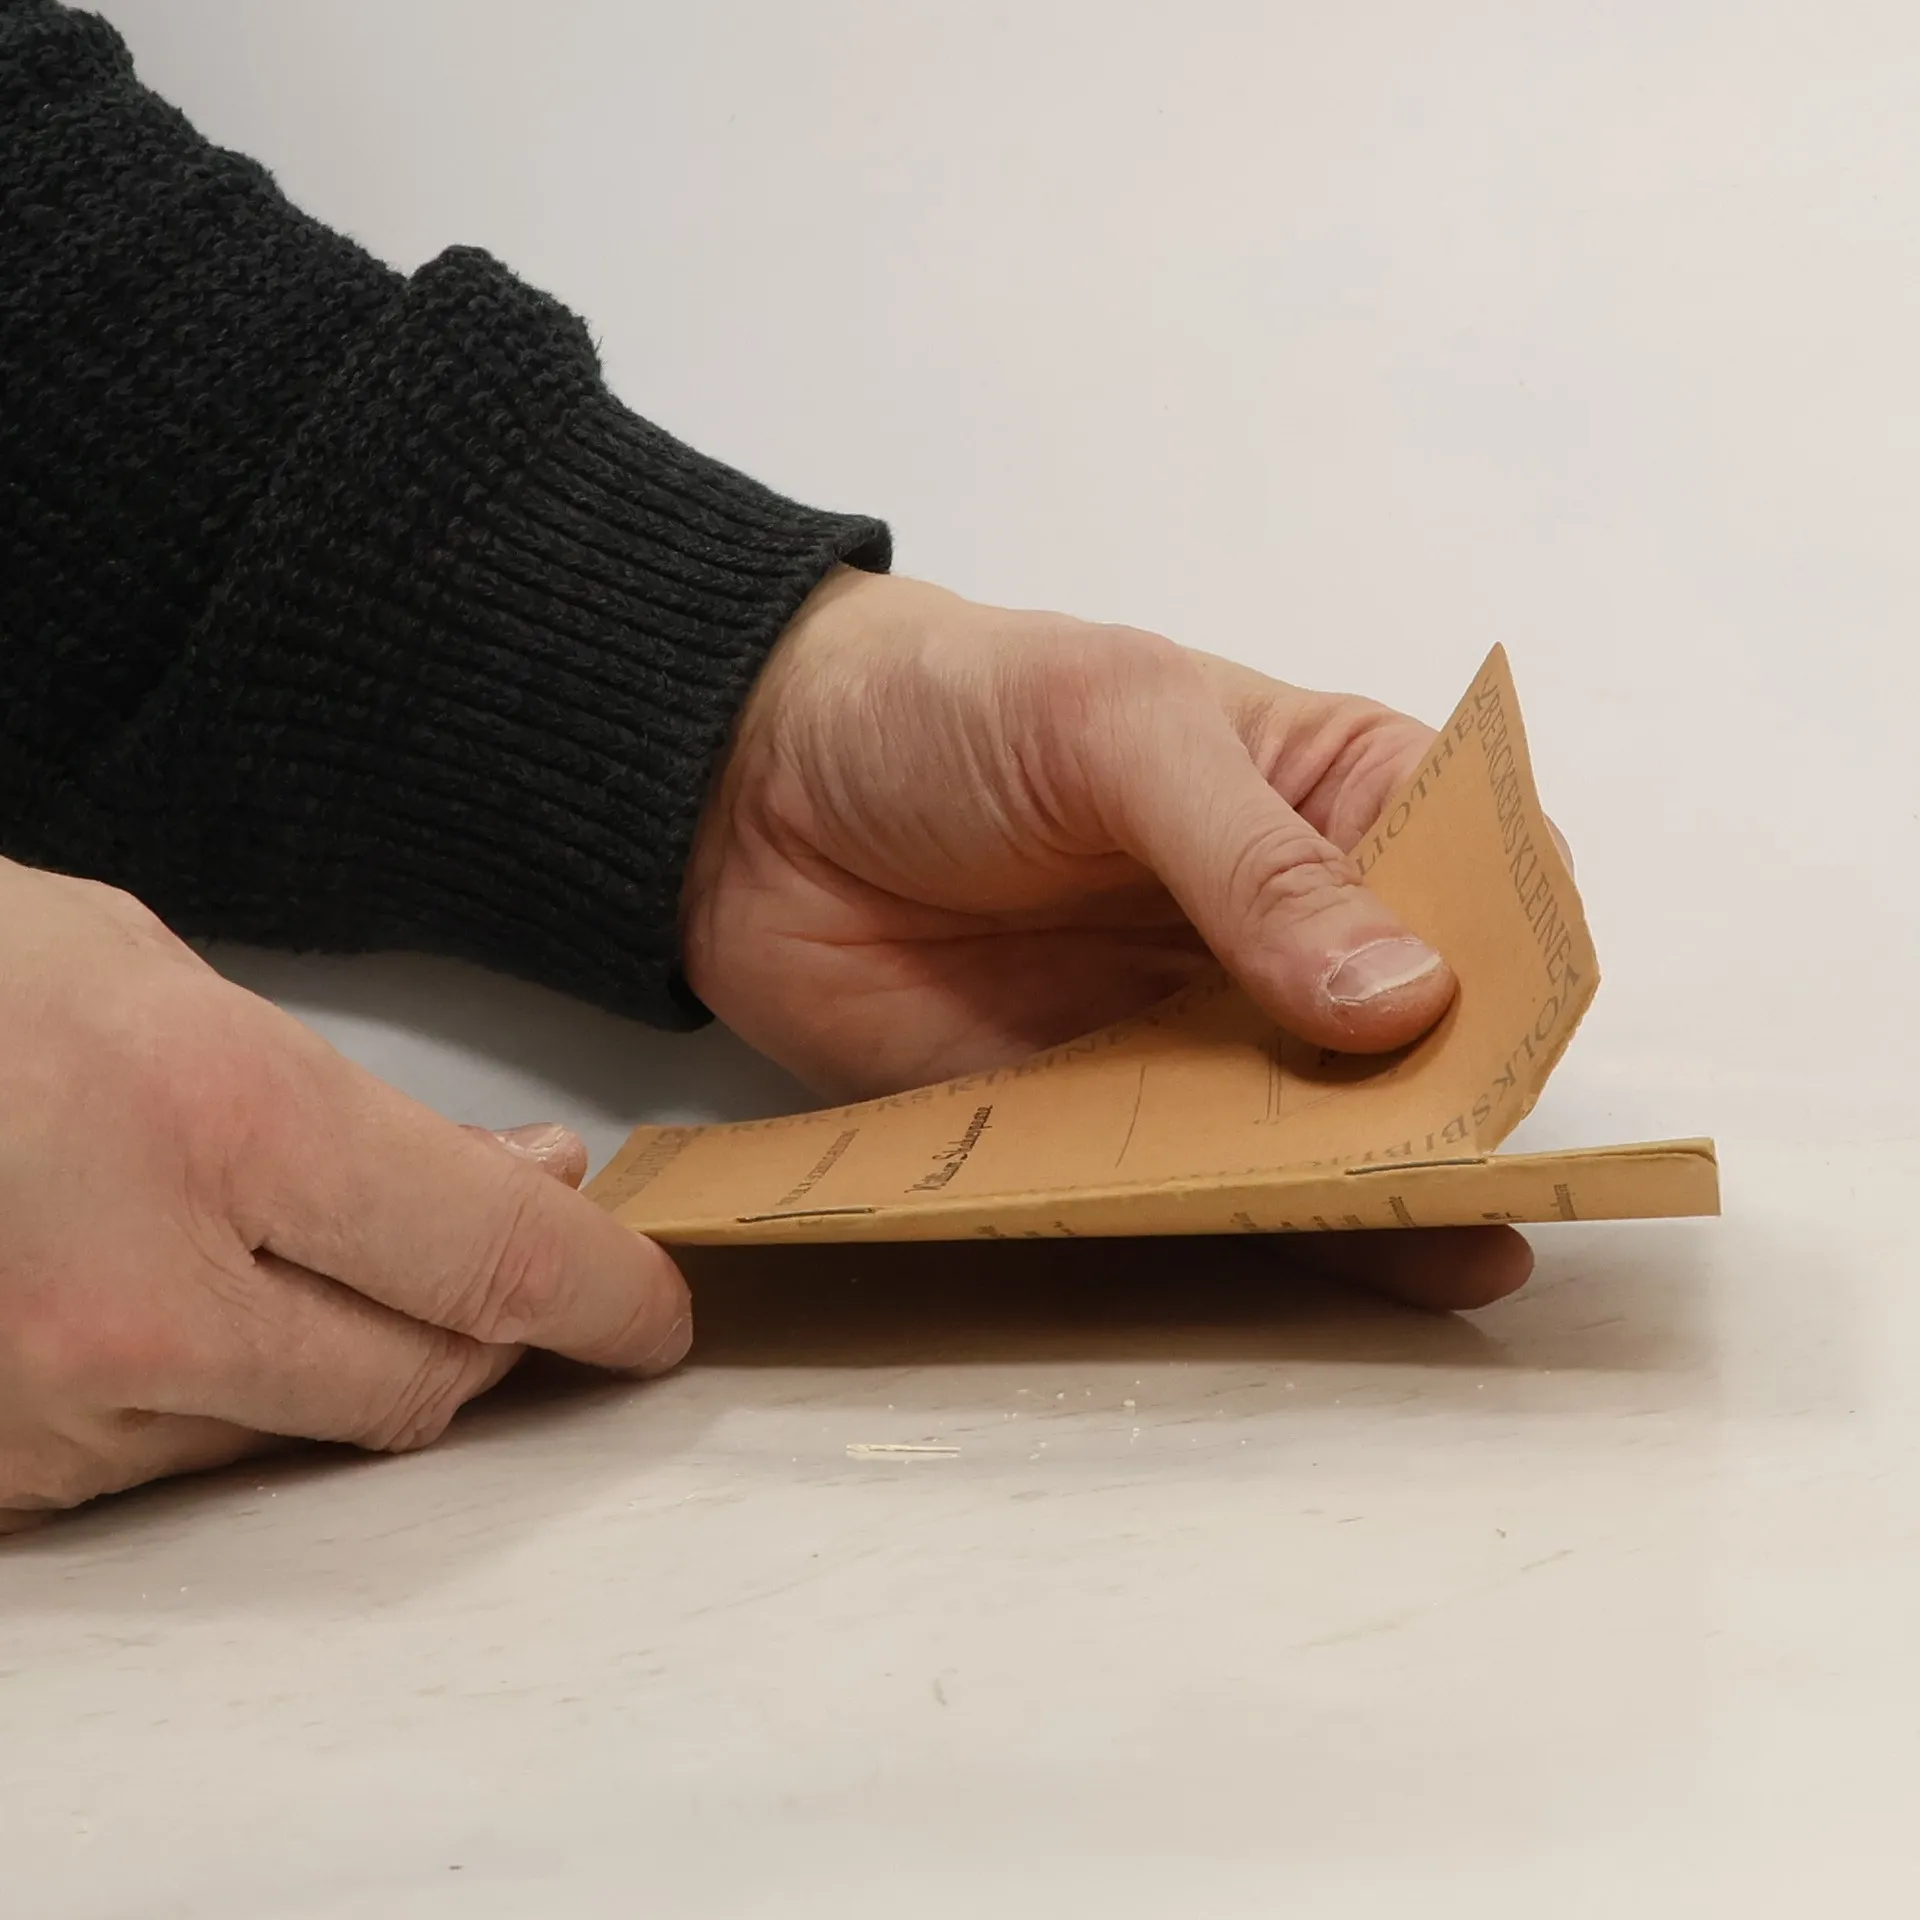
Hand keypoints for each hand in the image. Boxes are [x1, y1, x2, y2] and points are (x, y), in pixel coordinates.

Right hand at [0, 860, 690, 1529]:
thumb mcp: (169, 986)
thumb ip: (360, 1107)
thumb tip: (521, 1179)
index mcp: (217, 1130)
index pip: (495, 1261)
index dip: (607, 1293)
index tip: (654, 1310)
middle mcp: (139, 1301)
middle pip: (423, 1381)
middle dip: (497, 1334)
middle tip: (514, 1267)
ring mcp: (52, 1412)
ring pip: (303, 1429)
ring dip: (360, 1353)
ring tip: (323, 1250)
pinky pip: (183, 1457)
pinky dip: (237, 1390)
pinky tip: (213, 1299)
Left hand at [685, 570, 1531, 1310]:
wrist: (752, 798)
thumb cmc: (947, 708)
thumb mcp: (1113, 727)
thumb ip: (1251, 858)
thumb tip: (1410, 995)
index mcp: (1327, 792)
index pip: (1477, 871)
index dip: (1516, 947)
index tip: (1524, 1027)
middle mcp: (1287, 927)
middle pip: (1423, 1025)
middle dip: (1461, 1087)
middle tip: (1490, 1159)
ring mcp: (1203, 1035)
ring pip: (1332, 1123)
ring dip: (1393, 1175)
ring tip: (1475, 1240)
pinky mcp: (1114, 1123)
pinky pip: (1217, 1188)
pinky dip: (1289, 1230)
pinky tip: (1383, 1264)